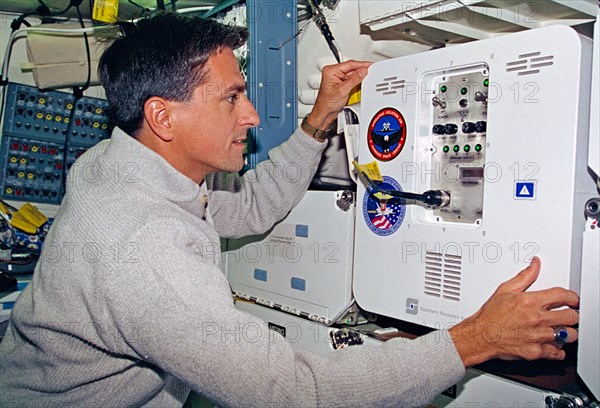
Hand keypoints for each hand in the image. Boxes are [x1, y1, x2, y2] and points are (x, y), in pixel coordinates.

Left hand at [306, 60, 371, 129]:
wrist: (324, 114)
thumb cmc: (327, 104)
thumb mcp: (342, 90)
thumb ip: (354, 80)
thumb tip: (363, 71)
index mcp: (331, 71)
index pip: (349, 64)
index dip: (361, 65)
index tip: (370, 65)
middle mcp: (333, 73)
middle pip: (352, 68)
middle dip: (361, 72)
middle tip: (371, 73)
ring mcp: (337, 78)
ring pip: (353, 75)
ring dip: (359, 79)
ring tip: (365, 81)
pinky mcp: (341, 84)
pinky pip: (352, 80)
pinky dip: (357, 83)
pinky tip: (360, 85)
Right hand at [449, 257, 578, 366]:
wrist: (480, 336)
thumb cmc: (490, 315)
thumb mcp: (505, 289)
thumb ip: (524, 276)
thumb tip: (535, 265)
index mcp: (530, 302)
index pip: (562, 296)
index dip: (572, 297)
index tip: (573, 300)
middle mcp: (537, 319)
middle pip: (571, 316)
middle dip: (573, 314)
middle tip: (570, 314)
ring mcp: (538, 336)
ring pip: (569, 335)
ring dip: (568, 332)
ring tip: (563, 330)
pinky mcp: (536, 351)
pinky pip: (557, 353)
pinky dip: (558, 350)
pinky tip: (553, 344)